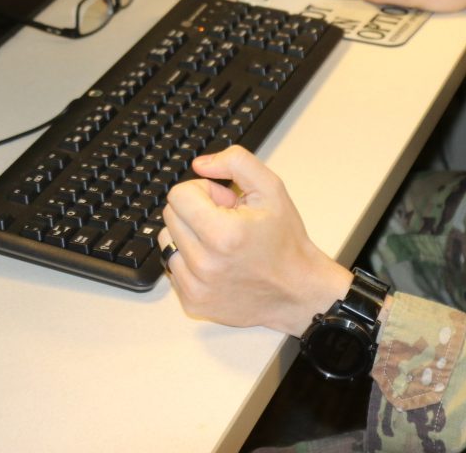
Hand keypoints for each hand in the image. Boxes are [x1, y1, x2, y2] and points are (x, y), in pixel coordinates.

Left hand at [160, 146, 350, 336]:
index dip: (203, 191)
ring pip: (168, 241)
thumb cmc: (285, 241)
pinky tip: (217, 262)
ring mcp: (196, 287)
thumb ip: (235, 162)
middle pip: (170, 215)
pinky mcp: (193, 302)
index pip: (179, 195)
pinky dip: (190, 260)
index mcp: (223, 234)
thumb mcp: (271, 188)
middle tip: (226, 221)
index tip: (224, 203)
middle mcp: (205, 264)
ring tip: (220, 243)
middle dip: (196, 211)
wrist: (297, 290)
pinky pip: (173, 268)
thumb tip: (200, 164)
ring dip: (189, 235)